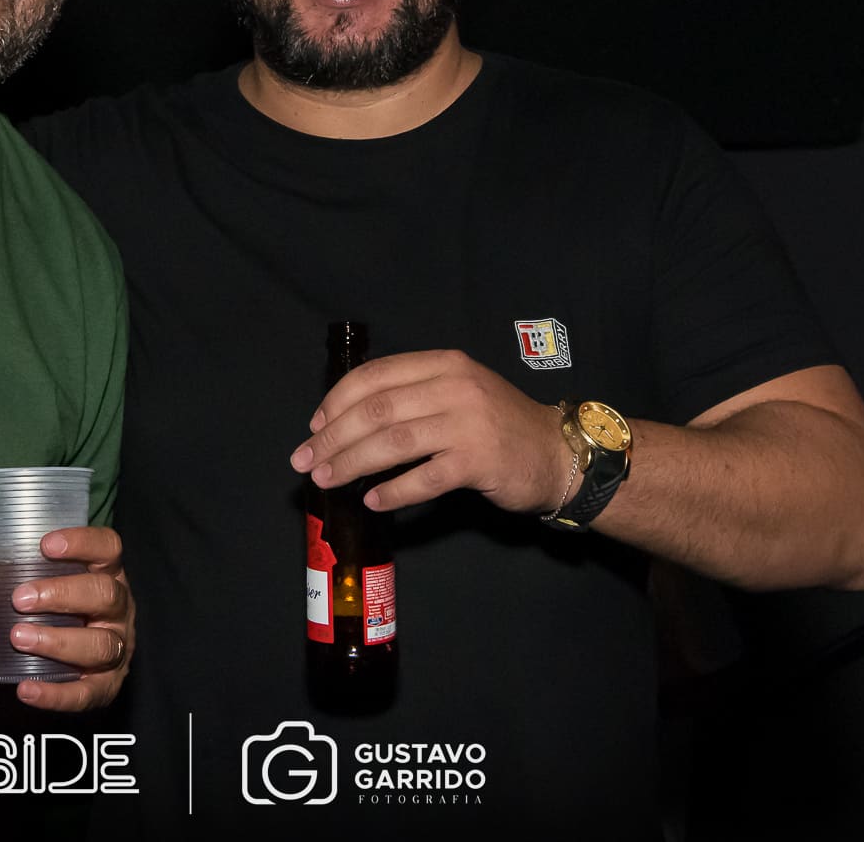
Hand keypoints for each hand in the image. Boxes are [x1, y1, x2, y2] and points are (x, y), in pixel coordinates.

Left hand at [0, 525, 133, 711]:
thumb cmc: (48, 613)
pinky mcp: (105, 687)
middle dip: (62, 595)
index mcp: (105, 572)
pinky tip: (26, 689)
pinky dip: (56, 693)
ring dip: (58, 641)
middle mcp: (118, 608)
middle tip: (20, 600)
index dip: (82, 542)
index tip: (45, 545)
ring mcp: (117, 648)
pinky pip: (87, 694)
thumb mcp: (27, 590)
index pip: (107, 548)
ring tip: (18, 638)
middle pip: (104, 594)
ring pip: (101, 644)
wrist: (61, 665)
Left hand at [289, 349, 571, 513]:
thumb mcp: (457, 392)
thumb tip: (345, 420)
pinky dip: (394, 490)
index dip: (337, 400)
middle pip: (377, 409)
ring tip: (326, 480)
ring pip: (393, 442)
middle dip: (333, 436)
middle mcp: (454, 386)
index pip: (375, 375)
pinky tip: (373, 500)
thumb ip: (412, 395)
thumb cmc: (498, 425)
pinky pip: (424, 478)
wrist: (558, 453)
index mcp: (442, 364)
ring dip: (351, 462)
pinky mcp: (479, 461)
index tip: (314, 425)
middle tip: (306, 460)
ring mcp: (468, 423)